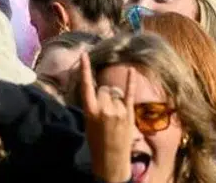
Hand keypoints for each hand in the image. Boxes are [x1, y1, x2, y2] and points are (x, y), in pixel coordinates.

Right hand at [79, 53, 135, 182]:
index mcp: (90, 110)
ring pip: (115, 93)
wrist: (111, 160)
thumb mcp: (88, 122)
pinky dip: (131, 81)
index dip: (84, 69)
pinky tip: (131, 70)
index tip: (83, 54)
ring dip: (115, 98)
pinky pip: (130, 93)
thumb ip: (94, 105)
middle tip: (105, 109)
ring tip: (115, 114)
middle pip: (104, 88)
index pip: (86, 85)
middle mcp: (104, 107)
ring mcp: (118, 110)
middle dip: (105, 94)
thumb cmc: (96, 141)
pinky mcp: (129, 114)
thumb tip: (101, 91)